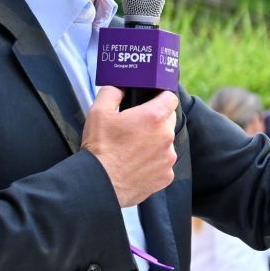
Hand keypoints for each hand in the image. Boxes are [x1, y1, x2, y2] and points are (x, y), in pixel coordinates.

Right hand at [82, 87, 178, 206]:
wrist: (99, 184)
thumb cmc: (99, 147)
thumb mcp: (99, 111)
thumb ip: (113, 92)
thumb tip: (121, 87)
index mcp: (154, 117)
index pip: (170, 97)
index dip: (161, 97)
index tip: (152, 100)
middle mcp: (166, 136)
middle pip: (169, 119)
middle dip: (156, 120)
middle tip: (137, 126)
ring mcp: (168, 158)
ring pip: (166, 143)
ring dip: (155, 142)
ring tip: (134, 148)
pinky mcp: (166, 176)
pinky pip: (164, 163)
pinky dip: (154, 162)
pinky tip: (137, 164)